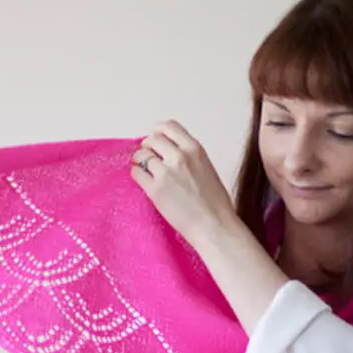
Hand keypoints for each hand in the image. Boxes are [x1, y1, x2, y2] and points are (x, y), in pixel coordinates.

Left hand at [130, 121, 237, 245]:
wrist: (214, 225)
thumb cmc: (215, 203)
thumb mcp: (207, 168)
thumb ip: (189, 157)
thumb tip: (169, 153)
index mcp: (195, 149)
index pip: (169, 127)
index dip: (158, 132)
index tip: (156, 139)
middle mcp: (179, 156)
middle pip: (152, 139)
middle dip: (147, 146)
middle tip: (147, 155)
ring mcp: (165, 172)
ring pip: (142, 154)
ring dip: (140, 160)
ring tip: (144, 169)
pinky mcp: (155, 189)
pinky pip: (136, 173)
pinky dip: (137, 174)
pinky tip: (144, 181)